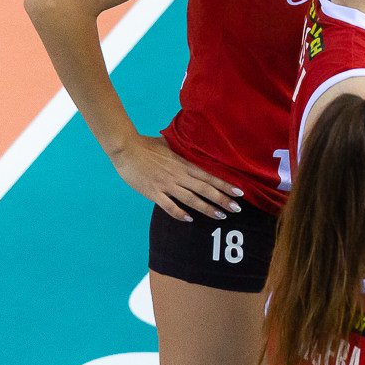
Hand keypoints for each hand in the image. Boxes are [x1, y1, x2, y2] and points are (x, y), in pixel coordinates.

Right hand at [110, 133, 243, 221]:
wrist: (125, 148)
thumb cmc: (146, 145)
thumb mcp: (169, 145)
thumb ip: (182, 151)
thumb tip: (192, 148)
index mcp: (184, 164)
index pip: (209, 176)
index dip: (225, 185)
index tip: (239, 193)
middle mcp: (179, 175)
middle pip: (205, 189)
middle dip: (222, 200)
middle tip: (237, 209)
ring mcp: (166, 185)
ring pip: (191, 199)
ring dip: (207, 208)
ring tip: (221, 216)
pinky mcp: (153, 192)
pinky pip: (169, 206)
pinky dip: (179, 213)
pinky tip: (189, 219)